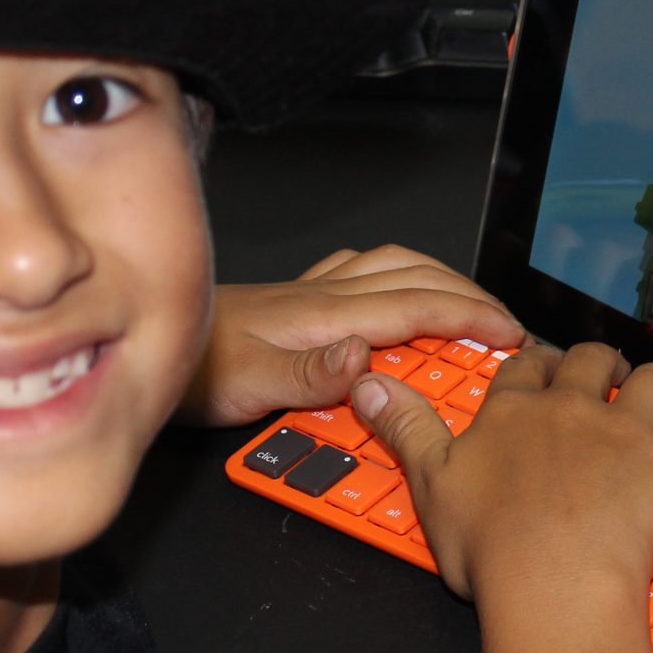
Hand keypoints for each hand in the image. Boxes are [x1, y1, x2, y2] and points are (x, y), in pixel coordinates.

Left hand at [178, 244, 522, 425]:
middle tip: (504, 323)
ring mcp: (308, 293)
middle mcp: (322, 296)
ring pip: (393, 267)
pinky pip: (361, 274)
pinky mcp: (292, 301)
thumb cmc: (192, 372)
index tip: (511, 333)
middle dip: (470, 294)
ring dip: (439, 279)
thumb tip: (366, 360)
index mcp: (324, 316)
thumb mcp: (249, 386)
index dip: (472, 316)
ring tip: (467, 303)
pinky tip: (394, 291)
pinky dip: (397, 277)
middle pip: (417, 276)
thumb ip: (311, 376)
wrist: (142, 343)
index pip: (418, 305)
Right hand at [351, 342, 652, 601]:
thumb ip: (402, 426)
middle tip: (604, 377)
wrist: (551, 584)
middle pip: (590, 362)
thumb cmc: (491, 548)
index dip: (534, 366)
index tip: (539, 369)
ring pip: (652, 381)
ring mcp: (627, 433)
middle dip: (599, 363)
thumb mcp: (428, 482)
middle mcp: (571, 412)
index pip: (524, 370)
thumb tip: (366, 381)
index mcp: (512, 415)